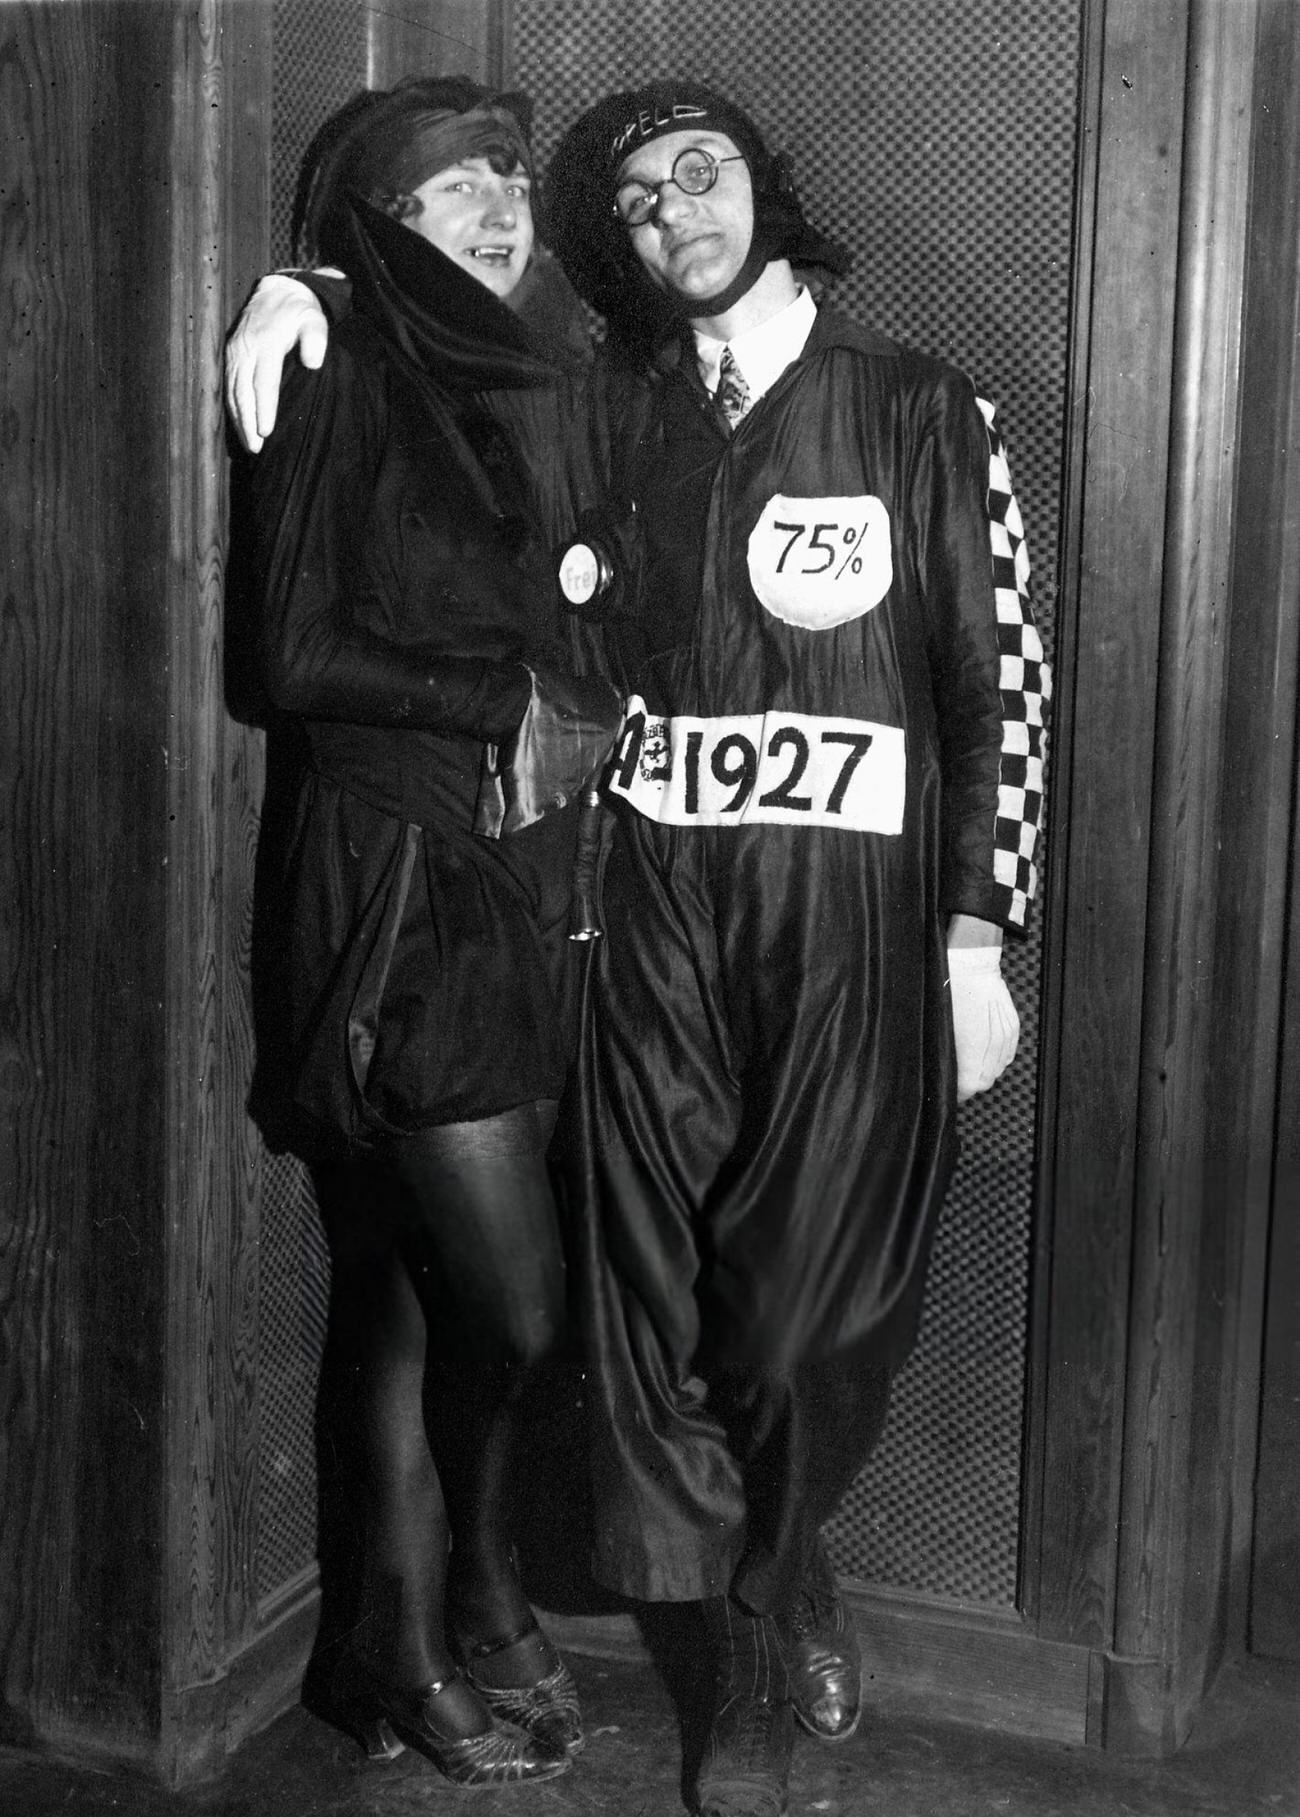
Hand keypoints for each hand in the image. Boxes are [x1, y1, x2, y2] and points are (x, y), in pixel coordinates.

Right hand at [225, 274, 329, 452]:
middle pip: (243, 392)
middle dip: (248, 422)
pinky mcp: (230, 354)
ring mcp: (235, 352)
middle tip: (256, 448)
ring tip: (249, 445)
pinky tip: (240, 425)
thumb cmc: (301, 312)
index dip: (264, 409)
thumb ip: (316, 340)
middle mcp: (245, 349)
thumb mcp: (315, 320)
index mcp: (265, 343)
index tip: (266, 432)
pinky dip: (233, 407)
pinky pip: (228, 385)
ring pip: (233, 391)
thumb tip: (313, 363)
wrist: (277, 292)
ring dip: (239, 419)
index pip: (263, 382)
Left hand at [947, 946, 1018, 1100]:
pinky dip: (995, 1057)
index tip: (950, 1092)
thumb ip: (948, 1056)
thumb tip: (945, 1076)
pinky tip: (982, 1050)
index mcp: (974, 1046)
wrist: (971, 963)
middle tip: (956, 1078)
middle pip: (985, 1080)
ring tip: (967, 1063)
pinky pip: (1006, 1054)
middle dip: (970, 1083)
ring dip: (983, 1070)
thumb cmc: (949, 991)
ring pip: (997, 1068)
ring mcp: (1007, 1035)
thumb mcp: (941, 1026)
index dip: (959, 1093)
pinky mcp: (1013, 1027)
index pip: (971, 1086)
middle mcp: (995, 1043)